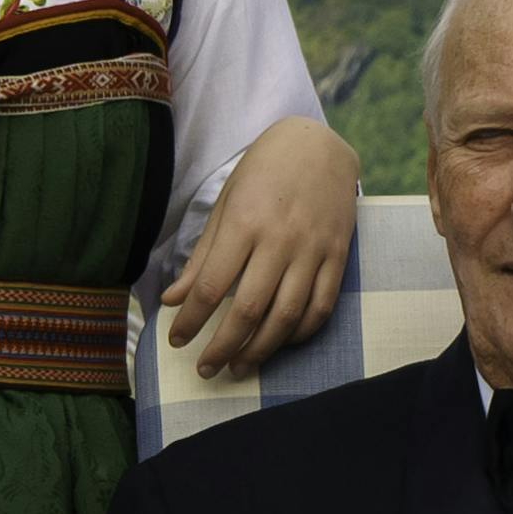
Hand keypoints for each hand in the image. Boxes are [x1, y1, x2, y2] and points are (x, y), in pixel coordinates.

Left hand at [160, 116, 365, 372]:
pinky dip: (300, 333)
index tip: (177, 341)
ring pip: (286, 316)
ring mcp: (313, 250)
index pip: (210, 287)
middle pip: (247, 310)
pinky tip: (280, 343)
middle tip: (206, 369)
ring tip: (239, 367)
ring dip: (260, 350)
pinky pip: (321, 307)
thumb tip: (173, 300)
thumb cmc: (263, 172)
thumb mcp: (225, 204)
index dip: (191, 321)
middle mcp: (279, 240)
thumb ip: (202, 256)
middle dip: (222, 347)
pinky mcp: (338, 256)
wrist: (319, 145)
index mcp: (243, 223)